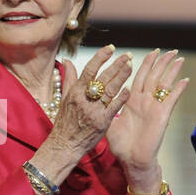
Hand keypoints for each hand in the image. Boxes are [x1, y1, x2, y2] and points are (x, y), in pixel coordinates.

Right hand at [50, 45, 132, 159]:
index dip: (101, 57)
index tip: (110, 48)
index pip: (90, 69)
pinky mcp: (102, 121)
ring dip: (122, 76)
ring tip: (130, 66)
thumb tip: (67, 61)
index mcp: (75, 92)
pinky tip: (129, 89)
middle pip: (103, 77)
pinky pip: (114, 106)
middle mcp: (85, 99)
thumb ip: (69, 78)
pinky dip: (122, 97)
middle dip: (116, 64)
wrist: (65, 145)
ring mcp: (94, 110)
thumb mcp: (65, 99)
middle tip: (127, 55)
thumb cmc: (65, 123)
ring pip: (110, 89)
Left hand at [107, 48, 187, 185]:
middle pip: (153, 76)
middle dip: (160, 62)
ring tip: (178, 57)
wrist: (131, 160)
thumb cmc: (120, 144)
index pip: (139, 77)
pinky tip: (185, 79)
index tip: (149, 52)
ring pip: (164, 83)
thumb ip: (105, 106)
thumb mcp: (108, 121)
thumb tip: (93, 95)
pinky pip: (171, 99)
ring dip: (171, 70)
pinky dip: (178, 89)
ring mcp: (154, 107)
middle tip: (166, 50)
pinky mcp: (162, 114)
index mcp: (132, 101)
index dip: (144, 64)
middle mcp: (144, 101)